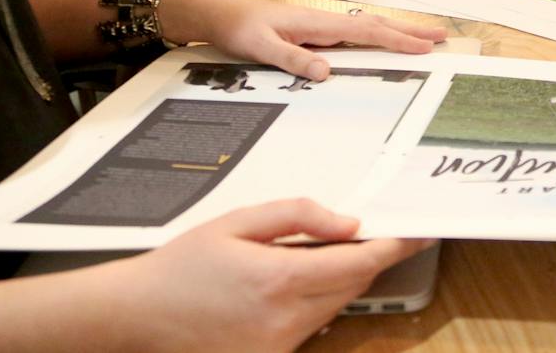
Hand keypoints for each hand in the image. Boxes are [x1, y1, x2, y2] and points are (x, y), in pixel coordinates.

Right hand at [107, 200, 431, 352]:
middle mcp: (284, 321)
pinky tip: (289, 284)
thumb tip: (349, 223)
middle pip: (353, 287)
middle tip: (372, 230)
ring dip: (339, 280)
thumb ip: (298, 216)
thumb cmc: (182, 266)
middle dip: (368, 258)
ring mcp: (278, 348)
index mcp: (279, 280)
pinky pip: (312, 327)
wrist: (136, 316)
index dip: (395, 246)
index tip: (419, 232)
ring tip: (311, 255)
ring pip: (335, 307)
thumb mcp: (238, 222)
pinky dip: (315, 302)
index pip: (359, 264)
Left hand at [159, 0, 446, 79]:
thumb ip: (293, 58)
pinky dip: (377, 36)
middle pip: (376, 25)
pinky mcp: (314, 33)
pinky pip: (355, 35)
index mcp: (316, 24)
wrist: (219, 14)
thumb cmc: (239, 28)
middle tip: (442, 36)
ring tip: (424, 38)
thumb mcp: (261, 47)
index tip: (425, 47)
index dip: (397, 39)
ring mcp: (321, 27)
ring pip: (368, 28)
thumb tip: (327, 71)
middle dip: (410, 31)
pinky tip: (384, 41)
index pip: (366, 32)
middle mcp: (324, 23)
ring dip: (397, 32)